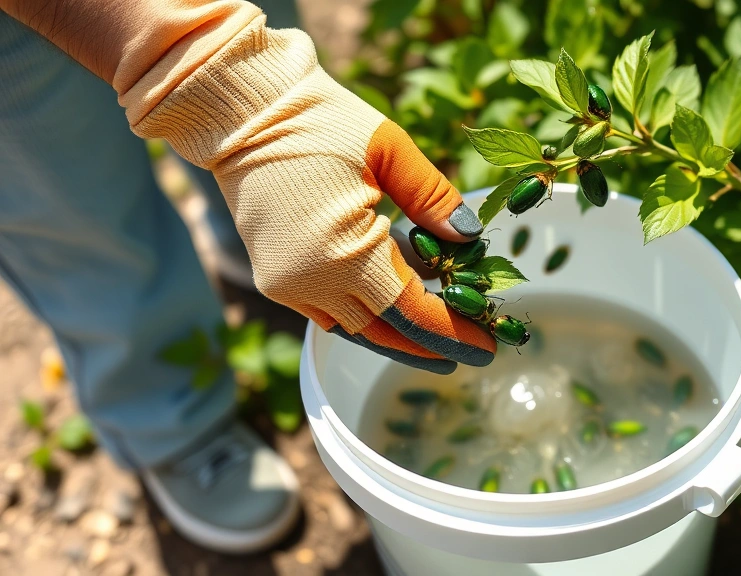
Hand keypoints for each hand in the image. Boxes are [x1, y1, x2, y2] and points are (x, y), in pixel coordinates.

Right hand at [124, 14, 494, 373]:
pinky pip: (329, 316)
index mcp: (345, 253)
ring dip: (399, 340)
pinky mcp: (274, 279)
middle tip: (474, 353)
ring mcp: (287, 286)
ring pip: (356, 331)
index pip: (412, 312)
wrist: (242, 112)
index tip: (490, 344)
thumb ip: (434, 200)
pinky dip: (365, 320)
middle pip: (386, 333)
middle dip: (433, 347)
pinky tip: (394, 315)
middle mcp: (311, 282)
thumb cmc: (322, 122)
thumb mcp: (391, 150)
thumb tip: (472, 239)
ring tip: (440, 345)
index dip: (455, 331)